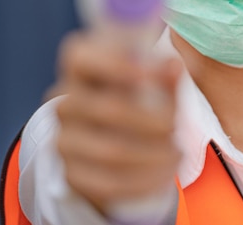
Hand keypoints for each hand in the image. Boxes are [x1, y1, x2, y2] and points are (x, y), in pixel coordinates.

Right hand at [53, 31, 181, 213]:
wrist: (116, 135)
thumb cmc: (138, 94)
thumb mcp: (152, 79)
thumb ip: (163, 73)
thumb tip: (174, 66)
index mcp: (81, 68)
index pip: (81, 59)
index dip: (114, 65)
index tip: (150, 74)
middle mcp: (65, 102)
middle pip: (105, 109)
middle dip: (150, 120)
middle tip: (174, 125)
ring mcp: (65, 140)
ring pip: (109, 151)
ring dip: (153, 154)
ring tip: (177, 152)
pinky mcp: (73, 173)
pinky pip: (108, 182)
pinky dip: (145, 180)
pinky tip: (166, 173)